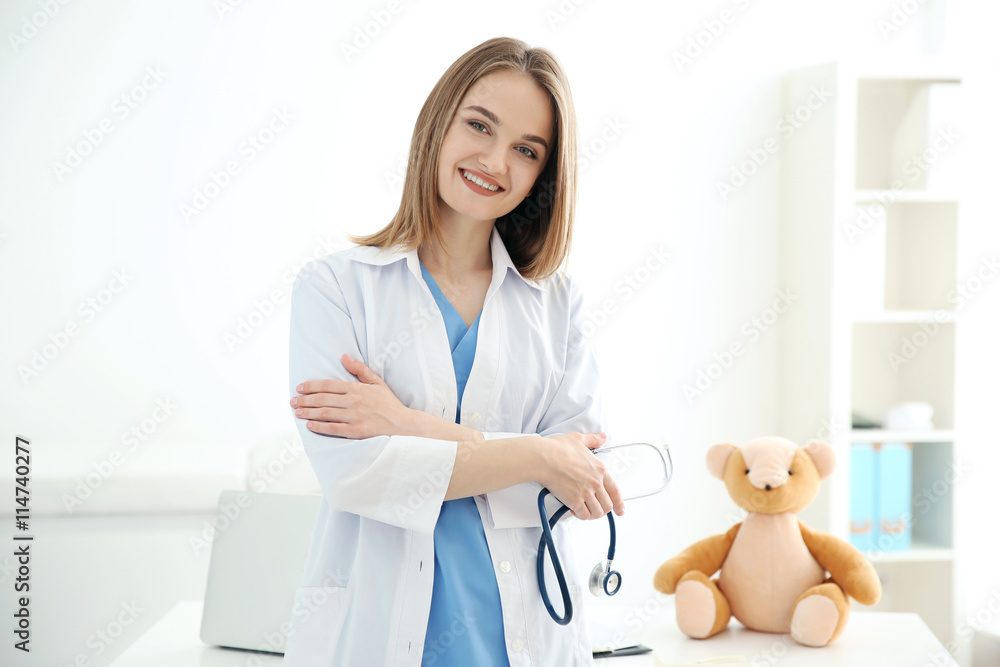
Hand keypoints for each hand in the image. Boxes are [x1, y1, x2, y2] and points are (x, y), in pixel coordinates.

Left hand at [290, 353, 413, 438]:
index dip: (311, 386)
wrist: (403, 424)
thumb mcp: (377, 382)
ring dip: (308, 412)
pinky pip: (333, 429)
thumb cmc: (389, 403)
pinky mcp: (356, 432)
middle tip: (293, 401)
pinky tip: (309, 425)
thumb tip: (344, 357)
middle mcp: (354, 401)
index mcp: (357, 388)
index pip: (328, 385)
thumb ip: (360, 369)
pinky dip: (319, 427)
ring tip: (297, 412)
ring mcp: (355, 417)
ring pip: (325, 413)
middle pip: (322, 399)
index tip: (299, 388)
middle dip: (304, 400)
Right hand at [537, 432, 624, 519]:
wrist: (544, 458)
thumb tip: (601, 437)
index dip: (619, 503)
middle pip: (607, 505)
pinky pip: (583, 515)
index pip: (615, 491)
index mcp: (600, 469)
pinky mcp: (574, 501)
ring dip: (592, 514)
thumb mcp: (579, 439)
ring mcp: (586, 493)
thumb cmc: (558, 449)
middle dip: (603, 509)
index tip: (619, 510)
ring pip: (597, 513)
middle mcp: (596, 483)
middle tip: (596, 509)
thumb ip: (593, 440)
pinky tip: (574, 510)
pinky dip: (580, 515)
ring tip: (585, 510)